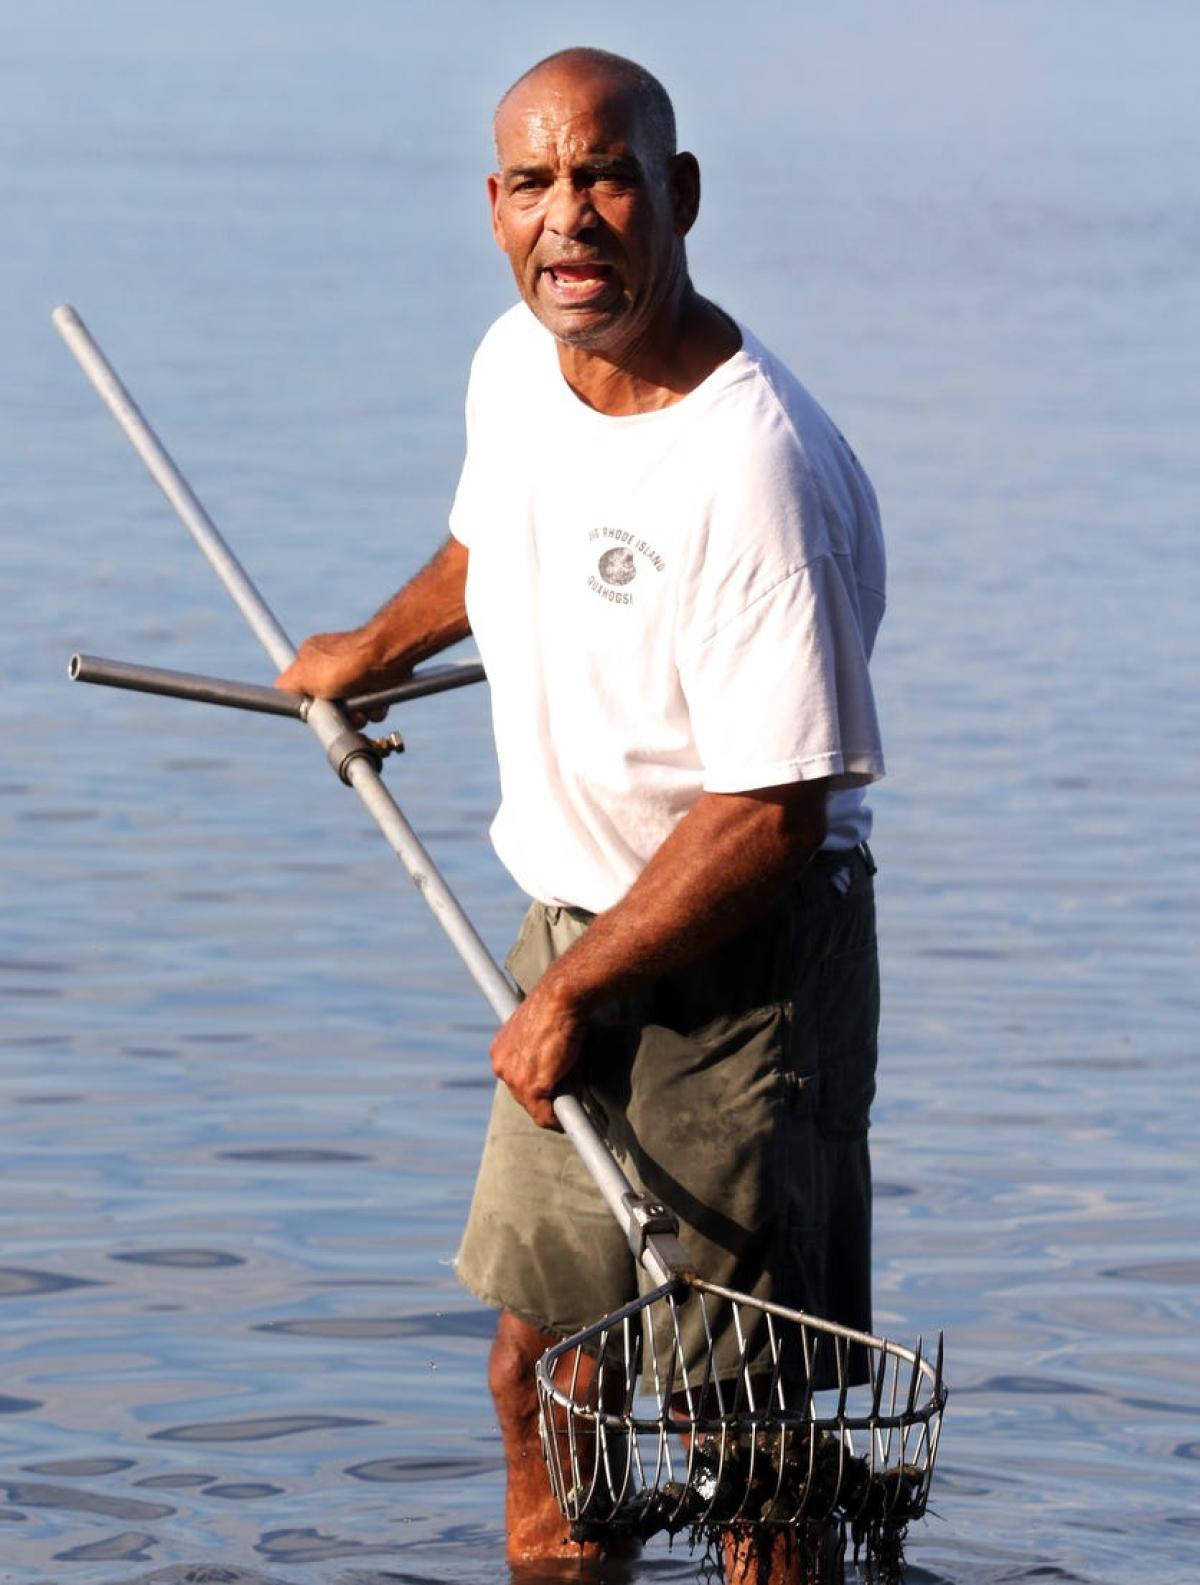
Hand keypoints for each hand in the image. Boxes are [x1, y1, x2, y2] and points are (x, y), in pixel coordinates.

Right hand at [275, 631, 397, 724]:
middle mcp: (335, 665)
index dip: (314, 705)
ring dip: (359, 716)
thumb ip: (285, 687)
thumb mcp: (302, 676)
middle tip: (345, 713)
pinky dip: (376, 709)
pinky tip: (376, 703)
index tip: (320, 710)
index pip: (306, 690)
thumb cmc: (342, 663)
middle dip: (339, 714)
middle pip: (331, 703)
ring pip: (353, 709)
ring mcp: (357, 674)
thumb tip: (279, 694)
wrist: (384, 657)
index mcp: (312, 658)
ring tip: (363, 709)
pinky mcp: (378, 682)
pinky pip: (373, 706)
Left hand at [490, 979, 586, 1128]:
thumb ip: (548, 1063)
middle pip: (523, 1096)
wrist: (561, 997)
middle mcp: (501, 1066)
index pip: (517, 1079)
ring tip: (573, 1100)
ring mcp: (515, 1079)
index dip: (537, 1085)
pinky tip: (569, 1121)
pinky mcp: (532, 1088)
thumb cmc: (557, 1008)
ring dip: (554, 1108)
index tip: (550, 1088)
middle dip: (545, 1098)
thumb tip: (566, 1089)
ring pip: (534, 1108)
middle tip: (567, 1095)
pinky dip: (558, 1122)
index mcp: (501, 1051)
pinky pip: (545, 1116)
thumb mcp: (545, 1035)